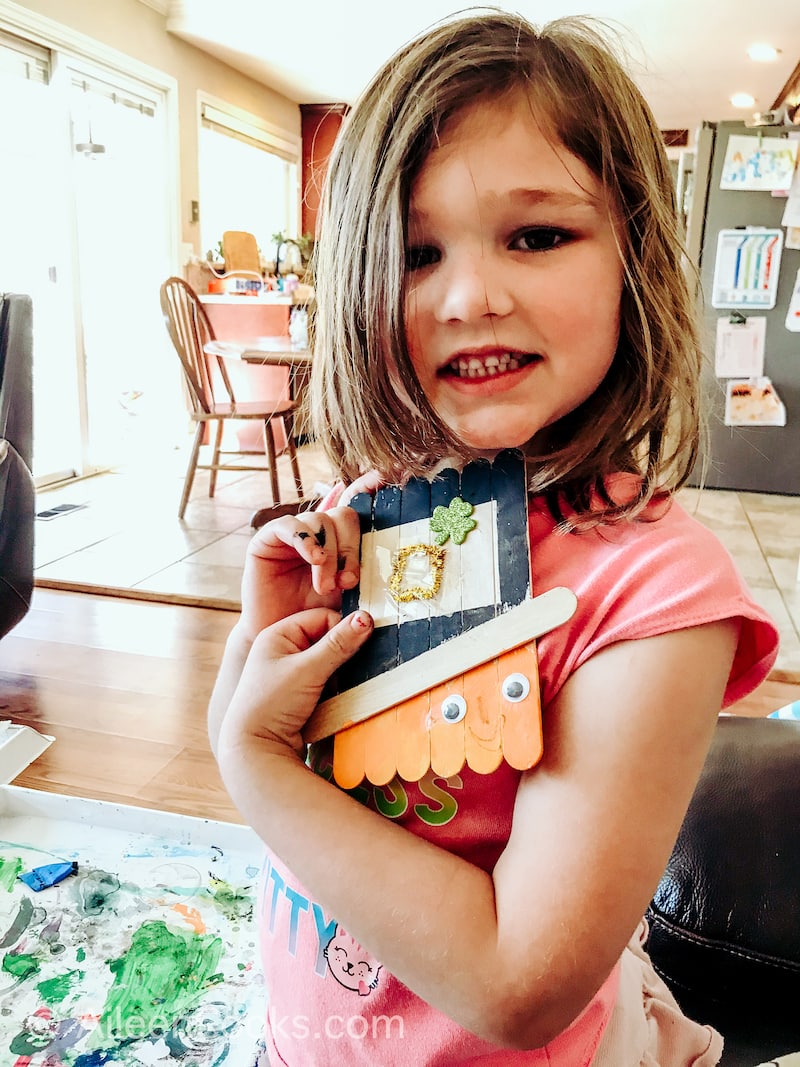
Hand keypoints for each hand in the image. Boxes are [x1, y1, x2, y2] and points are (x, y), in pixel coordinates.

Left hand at [218, 607, 373, 759]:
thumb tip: (366, 618)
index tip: (356, 646)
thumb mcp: (307, 670)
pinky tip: (334, 699)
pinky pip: (327, 682)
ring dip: (339, 674)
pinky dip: (335, 688)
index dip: (341, 630)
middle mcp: (282, 650)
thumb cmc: (271, 704)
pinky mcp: (299, 694)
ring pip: (330, 663)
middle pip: (328, 640)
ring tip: (337, 688)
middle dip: (341, 655)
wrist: (255, 751)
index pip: (322, 618)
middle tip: (346, 671)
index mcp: (278, 635)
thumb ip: (338, 644)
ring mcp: (290, 673)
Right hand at [240, 507, 362, 640]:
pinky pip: (289, 525)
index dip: (364, 540)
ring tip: (325, 586)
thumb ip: (363, 579)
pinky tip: (313, 560)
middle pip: (342, 517)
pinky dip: (305, 539)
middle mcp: (316, 534)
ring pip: (320, 520)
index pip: (358, 523)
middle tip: (345, 584)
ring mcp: (292, 534)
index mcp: (338, 543)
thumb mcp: (347, 598)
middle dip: (348, 550)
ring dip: (328, 554)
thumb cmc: (314, 621)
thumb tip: (392, 571)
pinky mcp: (267, 539)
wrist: (281, 641)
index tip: (365, 570)